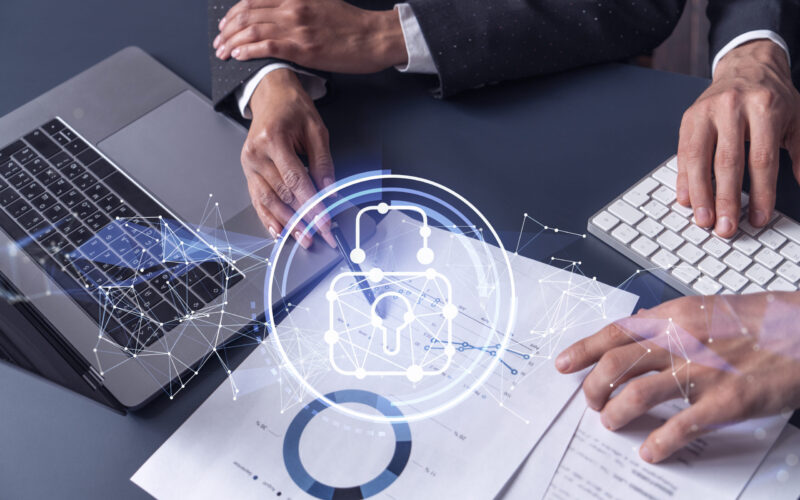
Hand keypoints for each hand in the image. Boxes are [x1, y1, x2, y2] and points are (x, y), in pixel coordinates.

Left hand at [213, 0, 407, 72]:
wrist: (374, 37)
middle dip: (227, 29)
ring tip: (223, 52)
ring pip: (252, 30)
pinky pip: (266, 47)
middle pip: (247, 14)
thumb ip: (298, 6)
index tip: (225, 24)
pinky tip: (238, 56)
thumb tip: (280, 15)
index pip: (253, 0)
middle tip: (219, 42)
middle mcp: (292, 8)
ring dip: (232, 42)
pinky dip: (248, 50)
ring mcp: (296, 28)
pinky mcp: (302, 48)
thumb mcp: (321, 4)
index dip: (233, 13)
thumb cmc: (352, 25)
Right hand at [242, 68, 335, 248]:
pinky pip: (257, 199)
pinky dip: (268, 217)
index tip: (325, 221)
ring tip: (302, 238)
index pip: (295, 180)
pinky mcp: (248, 172)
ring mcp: (249, 164)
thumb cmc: (293, 108)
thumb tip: (330, 191)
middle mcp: (256, 153)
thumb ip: (323, 162)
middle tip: (319, 234)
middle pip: (282, 194)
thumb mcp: (316, 130)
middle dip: (303, 218)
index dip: (312, 204)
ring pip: (267, 201)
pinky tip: (279, 231)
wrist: (271, 96)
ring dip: (286, 223)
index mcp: (273, 139)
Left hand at [555, 292, 799, 462]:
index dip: (582, 351)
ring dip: (616, 413)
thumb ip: (667, 319)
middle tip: (592, 402)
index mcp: (672, 317)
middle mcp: (680, 341)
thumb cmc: (759, 321)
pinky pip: (680, 427)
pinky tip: (651, 451)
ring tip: (611, 423)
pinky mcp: (726, 402)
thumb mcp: (705, 308)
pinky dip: (659, 443)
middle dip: (594, 388)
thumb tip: (635, 326)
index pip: (614, 333)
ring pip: (637, 394)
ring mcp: (702, 371)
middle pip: (615, 365)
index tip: (563, 365)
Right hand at [677, 40, 799, 237]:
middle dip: (726, 200)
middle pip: (727, 162)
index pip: (761, 159)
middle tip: (726, 228)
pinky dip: (684, 179)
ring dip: (700, 194)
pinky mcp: (689, 118)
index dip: (761, 193)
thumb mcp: (796, 120)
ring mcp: (706, 112)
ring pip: (699, 159)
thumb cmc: (772, 97)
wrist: (747, 66)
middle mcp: (733, 107)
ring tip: (703, 220)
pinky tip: (686, 199)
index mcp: (765, 107)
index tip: (759, 219)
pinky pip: (682, 153)